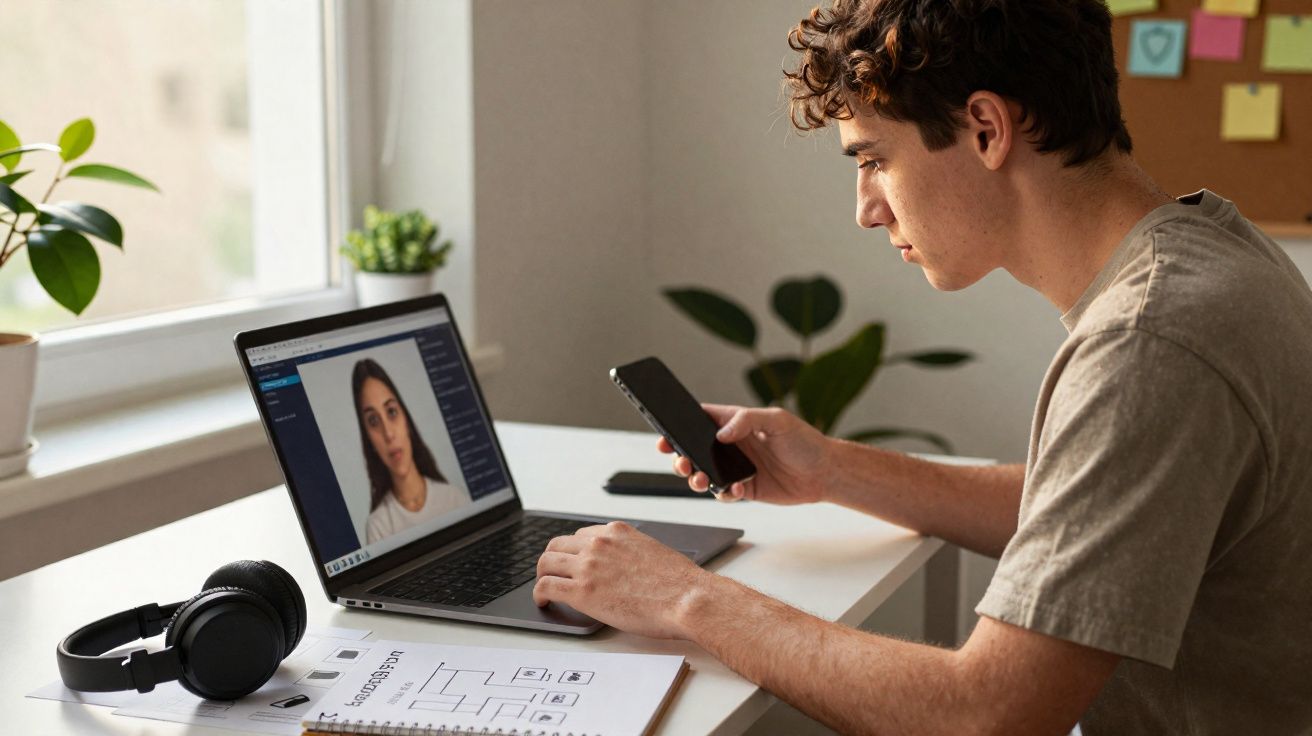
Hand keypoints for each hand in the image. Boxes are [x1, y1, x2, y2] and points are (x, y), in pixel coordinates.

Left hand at [533, 522, 707, 638]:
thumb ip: (629, 553)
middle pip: (558, 545)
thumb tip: (622, 567)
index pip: (581, 535)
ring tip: (544, 588)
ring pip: (545, 563)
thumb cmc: (678, 583)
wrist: (686, 598)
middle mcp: (598, 543)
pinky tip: (543, 602)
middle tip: (552, 574)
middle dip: (553, 560)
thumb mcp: (651, 551)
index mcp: (616, 531)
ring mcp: (587, 566)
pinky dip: (538, 594)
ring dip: (542, 575)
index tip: (572, 562)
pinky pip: (545, 587)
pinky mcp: (581, 591)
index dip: (574, 551)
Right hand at [659, 404, 829, 504]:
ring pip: (704, 474)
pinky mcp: (745, 489)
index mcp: (735, 423)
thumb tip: (721, 434)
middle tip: (680, 461)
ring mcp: (736, 468)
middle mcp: (732, 446)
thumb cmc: (804, 441)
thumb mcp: (778, 420)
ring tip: (701, 479)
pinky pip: (724, 494)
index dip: (679, 426)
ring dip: (696, 477)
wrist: (825, 473)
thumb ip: (747, 420)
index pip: (700, 420)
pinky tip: (736, 489)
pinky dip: (724, 494)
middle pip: (694, 450)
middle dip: (680, 456)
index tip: (666, 434)